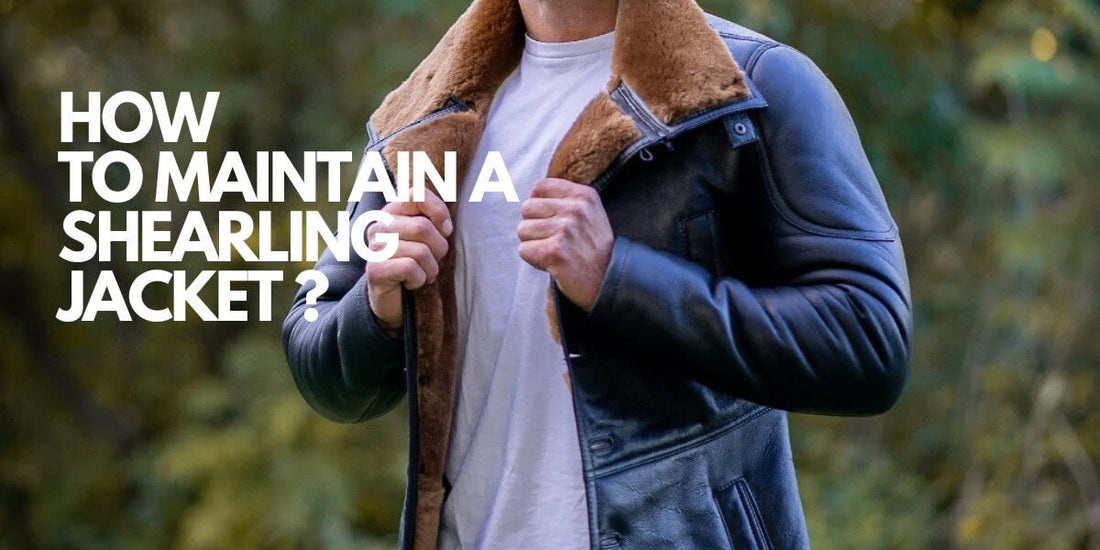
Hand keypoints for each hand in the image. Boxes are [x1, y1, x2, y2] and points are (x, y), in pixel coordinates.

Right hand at [365, 193, 451, 332]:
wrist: (392, 299)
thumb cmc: (414, 263)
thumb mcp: (427, 238)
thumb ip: (434, 221)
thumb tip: (446, 226)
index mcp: (393, 212)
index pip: (418, 195)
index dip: (438, 211)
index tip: (446, 230)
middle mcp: (380, 226)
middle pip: (423, 228)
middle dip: (439, 249)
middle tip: (434, 260)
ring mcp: (375, 248)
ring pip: (420, 251)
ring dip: (431, 269)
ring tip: (425, 274)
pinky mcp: (375, 270)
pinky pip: (410, 268)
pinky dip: (419, 279)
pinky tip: (412, 282)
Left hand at [518, 178, 613, 311]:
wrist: (609, 282)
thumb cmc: (594, 250)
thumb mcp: (590, 214)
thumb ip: (566, 200)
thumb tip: (532, 196)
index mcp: (584, 195)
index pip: (540, 187)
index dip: (539, 205)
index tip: (550, 220)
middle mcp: (576, 209)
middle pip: (527, 208)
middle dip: (535, 226)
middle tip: (555, 241)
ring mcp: (566, 230)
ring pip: (523, 229)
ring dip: (534, 244)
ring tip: (556, 252)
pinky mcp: (555, 251)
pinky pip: (524, 250)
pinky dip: (534, 260)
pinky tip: (553, 264)